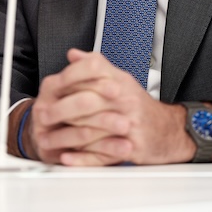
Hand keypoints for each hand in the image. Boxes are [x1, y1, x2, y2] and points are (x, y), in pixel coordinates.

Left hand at [25, 49, 194, 165]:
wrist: (167, 130)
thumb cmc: (138, 106)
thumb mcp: (119, 79)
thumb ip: (95, 66)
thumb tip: (73, 54)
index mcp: (121, 81)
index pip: (92, 71)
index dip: (69, 78)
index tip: (51, 87)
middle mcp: (126, 100)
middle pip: (89, 101)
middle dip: (62, 109)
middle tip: (43, 115)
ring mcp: (130, 124)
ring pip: (93, 128)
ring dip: (67, 135)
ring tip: (48, 137)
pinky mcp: (132, 146)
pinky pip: (103, 153)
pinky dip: (83, 157)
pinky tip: (67, 156)